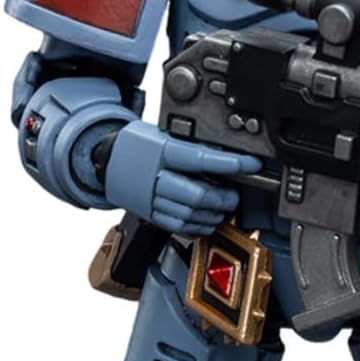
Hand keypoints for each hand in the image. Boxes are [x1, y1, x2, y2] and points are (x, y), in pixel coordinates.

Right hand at [104, 121, 260, 235]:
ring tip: (224, 207)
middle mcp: (154, 176)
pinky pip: (178, 226)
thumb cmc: (139, 143)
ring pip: (190, 214)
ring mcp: (150, 198)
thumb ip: (191, 146)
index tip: (252, 164)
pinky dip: (198, 226)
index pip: (202, 159)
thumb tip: (227, 154)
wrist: (107, 158)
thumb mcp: (163, 134)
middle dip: (223, 198)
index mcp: (161, 151)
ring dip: (213, 214)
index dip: (231, 164)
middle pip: (197, 194)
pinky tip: (207, 220)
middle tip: (235, 194)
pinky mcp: (148, 213)